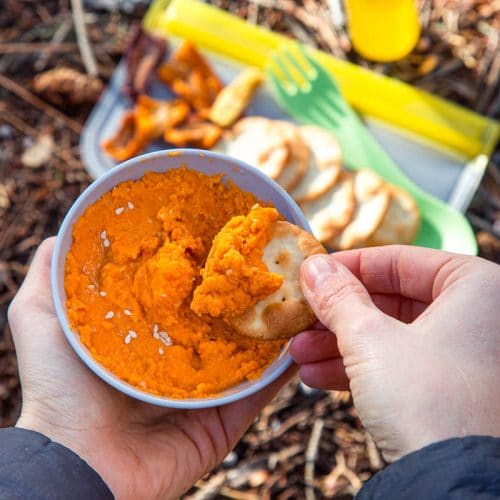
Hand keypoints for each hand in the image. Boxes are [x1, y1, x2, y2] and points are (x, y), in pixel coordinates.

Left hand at [9, 238, 291, 498]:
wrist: (80, 463)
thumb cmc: (59, 388)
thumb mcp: (40, 319)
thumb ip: (49, 277)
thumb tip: (58, 235)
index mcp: (150, 332)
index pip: (183, 290)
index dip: (202, 262)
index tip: (224, 230)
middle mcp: (182, 355)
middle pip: (220, 316)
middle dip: (243, 289)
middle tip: (270, 255)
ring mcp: (208, 386)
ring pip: (250, 348)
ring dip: (274, 322)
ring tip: (299, 289)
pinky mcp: (227, 416)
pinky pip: (263, 388)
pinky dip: (285, 364)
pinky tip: (303, 333)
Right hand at [291, 246, 499, 461]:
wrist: (453, 488)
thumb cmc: (427, 400)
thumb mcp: (370, 339)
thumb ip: (338, 297)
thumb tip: (313, 267)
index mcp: (477, 289)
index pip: (401, 261)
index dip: (350, 267)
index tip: (314, 274)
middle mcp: (479, 318)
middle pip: (391, 301)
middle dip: (337, 316)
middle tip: (301, 319)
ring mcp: (465, 356)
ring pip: (390, 336)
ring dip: (339, 345)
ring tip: (299, 355)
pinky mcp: (449, 389)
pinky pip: (398, 364)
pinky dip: (358, 368)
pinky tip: (318, 377)